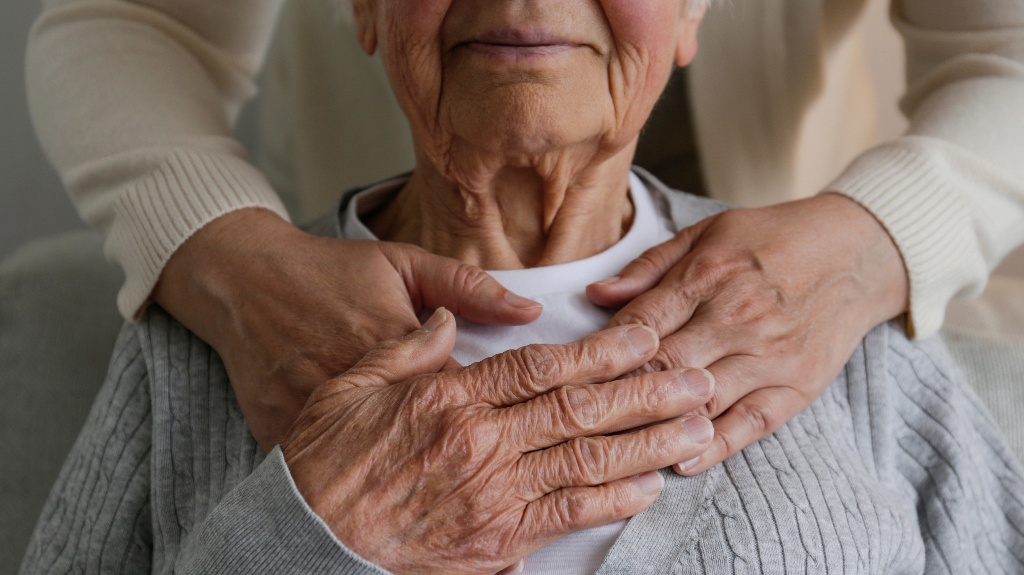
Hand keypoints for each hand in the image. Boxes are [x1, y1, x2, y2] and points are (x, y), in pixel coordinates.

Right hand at [153, 208, 542, 449]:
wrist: (242, 281)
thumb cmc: (330, 271)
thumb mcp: (404, 264)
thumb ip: (469, 287)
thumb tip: (530, 310)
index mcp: (402, 344)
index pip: (467, 395)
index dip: (495, 415)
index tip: (513, 426)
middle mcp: (361, 384)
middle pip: (428, 437)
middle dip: (464, 455)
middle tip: (481, 465)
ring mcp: (317, 413)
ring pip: (378, 464)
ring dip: (413, 477)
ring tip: (436, 483)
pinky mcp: (283, 435)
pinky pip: (327, 474)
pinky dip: (354, 482)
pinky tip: (380, 491)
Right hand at [283, 310, 715, 574]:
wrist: (308, 536)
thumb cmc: (326, 458)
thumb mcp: (351, 384)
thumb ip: (409, 349)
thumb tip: (452, 324)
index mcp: (450, 398)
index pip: (542, 366)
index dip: (602, 351)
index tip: (644, 338)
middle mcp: (481, 443)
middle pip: (581, 410)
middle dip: (647, 392)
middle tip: (696, 378)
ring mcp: (492, 494)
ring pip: (586, 461)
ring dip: (648, 443)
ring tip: (697, 426)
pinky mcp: (495, 540)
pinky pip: (566, 516)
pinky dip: (612, 500)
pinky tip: (650, 485)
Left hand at [587, 194, 908, 474]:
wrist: (858, 251)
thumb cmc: (772, 239)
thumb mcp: (708, 233)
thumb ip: (649, 267)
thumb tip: (596, 294)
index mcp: (709, 274)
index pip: (641, 322)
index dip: (600, 352)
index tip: (571, 374)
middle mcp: (738, 316)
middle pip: (664, 365)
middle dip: (617, 394)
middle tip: (578, 419)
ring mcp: (770, 354)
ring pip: (702, 399)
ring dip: (657, 424)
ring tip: (614, 449)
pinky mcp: (798, 384)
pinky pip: (750, 423)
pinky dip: (714, 446)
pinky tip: (679, 461)